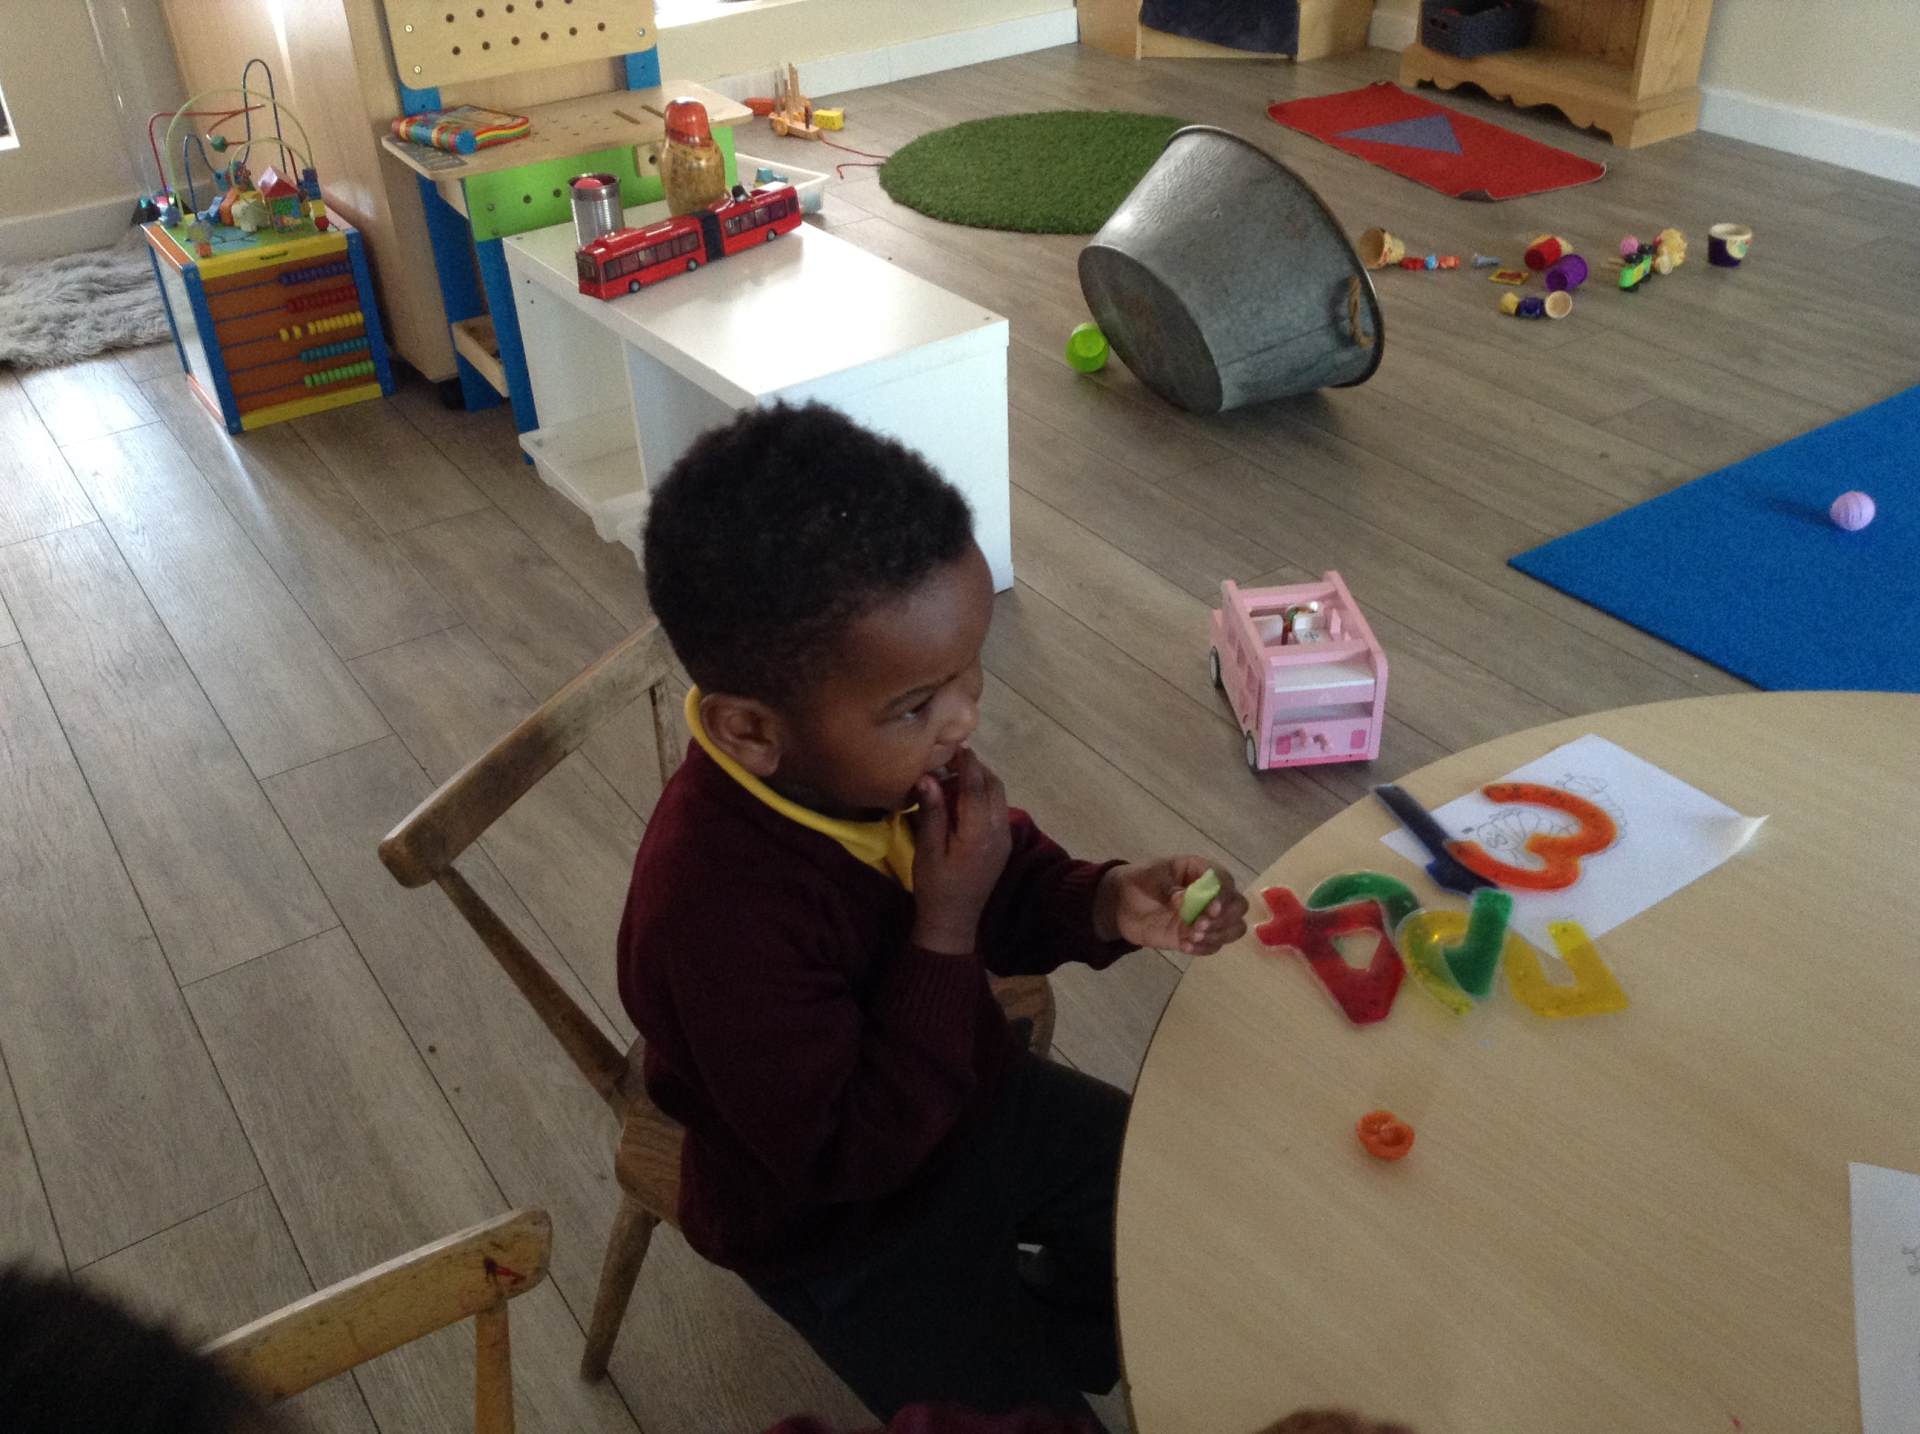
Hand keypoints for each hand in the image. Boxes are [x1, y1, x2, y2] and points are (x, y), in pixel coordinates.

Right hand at [909, 748, 1011, 954]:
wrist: (953, 920)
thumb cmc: (935, 885)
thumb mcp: (927, 849)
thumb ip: (932, 812)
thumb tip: (928, 777)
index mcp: (978, 833)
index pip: (976, 787)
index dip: (967, 763)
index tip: (957, 744)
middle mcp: (998, 832)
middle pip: (993, 786)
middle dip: (976, 768)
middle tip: (952, 757)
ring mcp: (1004, 838)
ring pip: (998, 796)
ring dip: (981, 780)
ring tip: (955, 774)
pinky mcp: (1002, 844)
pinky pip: (997, 809)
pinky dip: (984, 795)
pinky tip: (963, 797)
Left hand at [1095, 857, 1247, 955]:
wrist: (1120, 904)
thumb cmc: (1139, 881)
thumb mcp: (1153, 873)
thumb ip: (1174, 884)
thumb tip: (1191, 900)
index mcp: (1201, 872)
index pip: (1225, 880)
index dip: (1224, 895)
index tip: (1213, 909)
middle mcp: (1210, 895)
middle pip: (1238, 906)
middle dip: (1224, 918)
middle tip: (1200, 925)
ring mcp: (1205, 918)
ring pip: (1233, 929)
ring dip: (1218, 934)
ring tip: (1192, 936)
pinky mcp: (1195, 937)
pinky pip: (1213, 946)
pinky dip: (1204, 948)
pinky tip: (1185, 945)